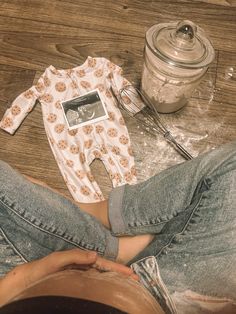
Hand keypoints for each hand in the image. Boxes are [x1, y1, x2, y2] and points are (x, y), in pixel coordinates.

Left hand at [0, 249, 137, 306]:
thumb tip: (95, 254)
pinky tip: (111, 288)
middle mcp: (83, 266)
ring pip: (102, 276)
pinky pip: (95, 282)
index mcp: (81, 259)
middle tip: (136, 279)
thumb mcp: (57, 260)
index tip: (131, 273)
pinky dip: (105, 284)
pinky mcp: (78, 282)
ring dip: (115, 279)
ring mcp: (81, 275)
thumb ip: (75, 256)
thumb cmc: (42, 268)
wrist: (30, 278)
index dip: (117, 268)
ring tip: (128, 284)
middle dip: (121, 273)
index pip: (103, 263)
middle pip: (106, 269)